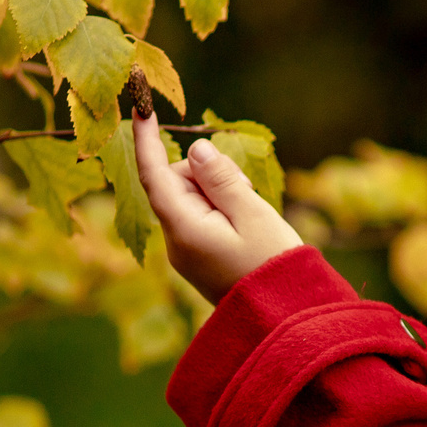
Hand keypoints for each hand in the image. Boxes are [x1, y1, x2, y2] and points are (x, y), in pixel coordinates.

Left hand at [135, 113, 304, 303]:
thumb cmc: (273, 265)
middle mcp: (176, 241)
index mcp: (183, 229)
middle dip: (208, 174)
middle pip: (178, 183)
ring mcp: (186, 252)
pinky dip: (222, 210)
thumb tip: (196, 149)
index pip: (154, 174)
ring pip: (192, 199)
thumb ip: (222, 178)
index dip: (146, 140)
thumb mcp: (253, 213)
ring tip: (252, 215)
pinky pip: (202, 218)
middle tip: (246, 190)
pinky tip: (247, 226)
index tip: (141, 110)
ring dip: (219, 193)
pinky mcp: (199, 257)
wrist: (285, 317)